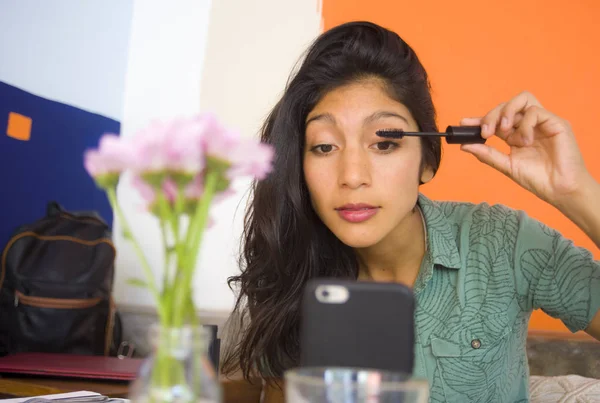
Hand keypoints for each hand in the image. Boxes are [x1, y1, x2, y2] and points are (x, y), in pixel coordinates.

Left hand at [459, 91, 592, 206]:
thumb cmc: (537, 179)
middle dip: (491, 116)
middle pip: (506, 106)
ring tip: (504, 131)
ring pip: (522, 99)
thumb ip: (487, 154)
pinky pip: (536, 111)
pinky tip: (526, 140)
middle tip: (486, 133)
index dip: (480, 119)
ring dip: (507, 112)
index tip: (464, 123)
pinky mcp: (556, 122)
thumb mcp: (506, 165)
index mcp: (514, 135)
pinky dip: (525, 124)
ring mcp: (542, 122)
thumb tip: (464, 145)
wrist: (559, 189)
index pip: (495, 120)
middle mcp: (527, 126)